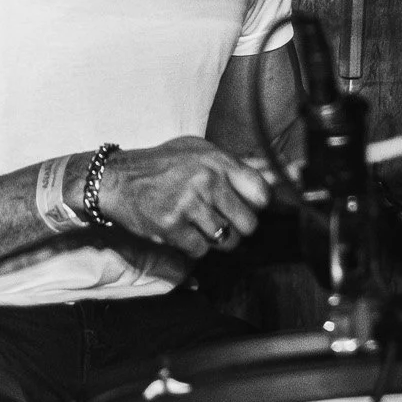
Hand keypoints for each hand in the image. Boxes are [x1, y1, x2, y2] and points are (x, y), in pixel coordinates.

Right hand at [81, 137, 270, 257]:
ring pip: (226, 240)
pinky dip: (192, 246)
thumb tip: (286, 170)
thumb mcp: (198, 151)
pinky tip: (180, 231)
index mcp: (216, 161)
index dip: (256, 205)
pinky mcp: (172, 226)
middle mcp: (206, 181)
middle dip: (236, 227)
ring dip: (214, 239)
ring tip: (197, 225)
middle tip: (219, 220)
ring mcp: (189, 204)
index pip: (261, 193)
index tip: (244, 206)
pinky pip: (200, 250)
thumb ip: (237, 164)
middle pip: (248, 223)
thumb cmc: (160, 165)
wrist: (116, 179)